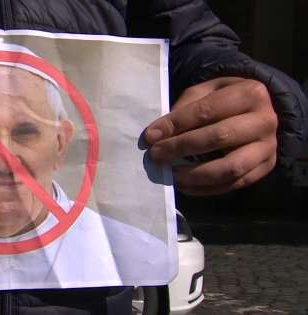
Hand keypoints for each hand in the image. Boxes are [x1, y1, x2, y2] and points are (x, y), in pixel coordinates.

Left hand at [144, 77, 277, 194]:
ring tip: (172, 174)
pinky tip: (186, 186)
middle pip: (219, 137)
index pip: (206, 111)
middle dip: (181, 147)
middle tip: (156, 155)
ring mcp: (268, 146)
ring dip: (195, 174)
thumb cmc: (223, 100)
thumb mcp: (205, 92)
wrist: (255, 111)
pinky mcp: (266, 167)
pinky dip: (207, 189)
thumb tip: (157, 135)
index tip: (151, 136)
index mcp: (250, 93)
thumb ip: (184, 108)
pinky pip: (235, 184)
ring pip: (230, 167)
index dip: (176, 124)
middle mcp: (265, 120)